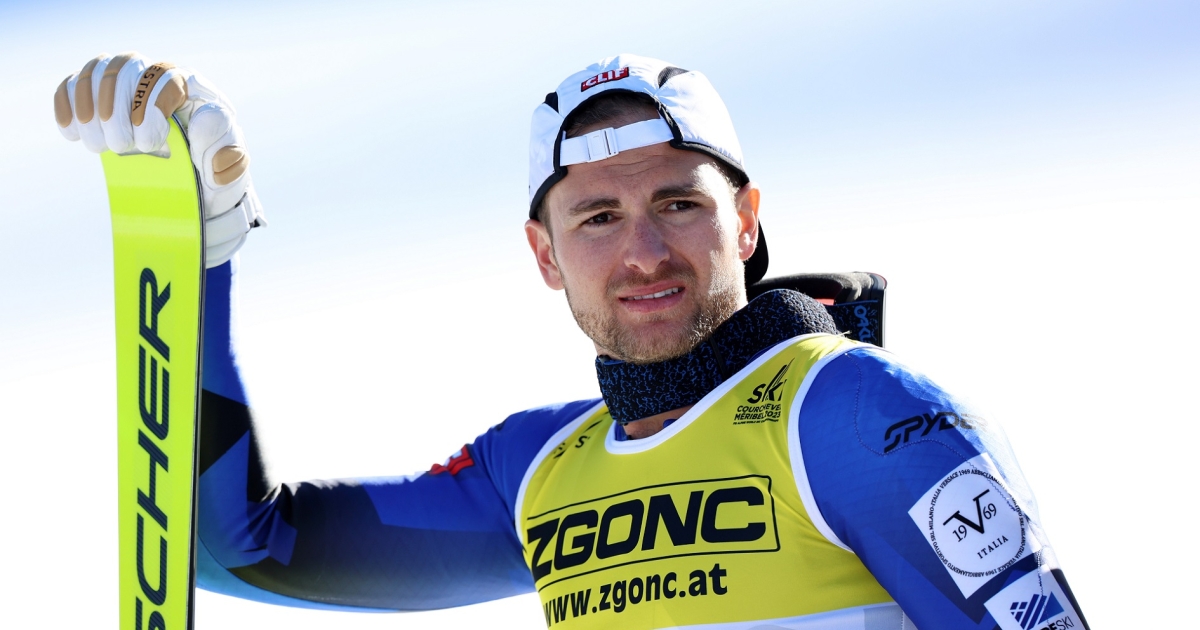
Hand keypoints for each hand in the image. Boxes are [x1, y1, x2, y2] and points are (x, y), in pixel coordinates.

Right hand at [54, 52, 264, 267]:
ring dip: (89, 107)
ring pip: (99, 70)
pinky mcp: (104, 98)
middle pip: (127, 67)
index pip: (165, 76)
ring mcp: (130, 86)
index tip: (146, 144)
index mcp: (194, 91)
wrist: (199, 191)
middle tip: (119, 147)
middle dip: (115, 108)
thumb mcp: (230, 168)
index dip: (148, 104)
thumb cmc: (216, 175)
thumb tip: (203, 119)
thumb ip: (224, 145)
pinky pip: (77, 85)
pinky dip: (67, 103)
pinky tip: (70, 132)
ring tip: (98, 145)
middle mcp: (160, 79)